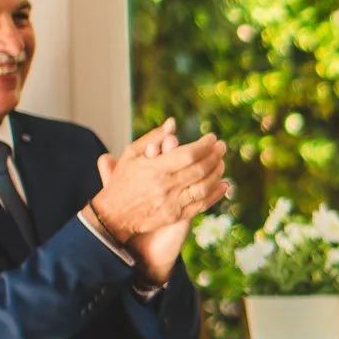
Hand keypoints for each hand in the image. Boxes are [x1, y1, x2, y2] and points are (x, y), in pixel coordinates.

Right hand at [90, 121, 228, 246]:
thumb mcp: (131, 154)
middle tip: (222, 147)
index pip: (188, 154)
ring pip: (204, 187)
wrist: (114, 214)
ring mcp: (172, 203)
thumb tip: (173, 122)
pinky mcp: (176, 216)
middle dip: (215, 156)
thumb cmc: (123, 179)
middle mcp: (164, 186)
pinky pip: (202, 205)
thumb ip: (154, 138)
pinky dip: (216, 194)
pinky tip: (223, 184)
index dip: (204, 145)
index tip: (212, 137)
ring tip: (222, 162)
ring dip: (217, 173)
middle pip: (199, 169)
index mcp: (154, 168)